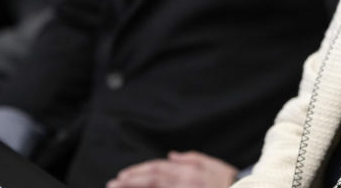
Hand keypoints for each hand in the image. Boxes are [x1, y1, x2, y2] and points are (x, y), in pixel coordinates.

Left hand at [106, 151, 237, 187]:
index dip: (138, 173)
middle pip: (152, 180)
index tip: (121, 176)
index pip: (157, 170)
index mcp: (189, 171)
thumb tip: (171, 155)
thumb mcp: (212, 164)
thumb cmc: (229, 180)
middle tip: (111, 184)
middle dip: (130, 182)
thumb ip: (191, 158)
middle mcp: (185, 182)